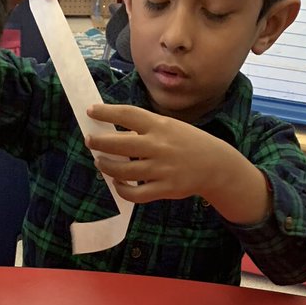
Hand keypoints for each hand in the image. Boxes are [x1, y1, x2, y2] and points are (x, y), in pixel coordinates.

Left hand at [85, 103, 270, 222]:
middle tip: (90, 141)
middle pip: (119, 144)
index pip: (127, 114)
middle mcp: (158, 145)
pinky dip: (122, 189)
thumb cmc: (188, 143)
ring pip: (123, 171)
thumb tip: (116, 134)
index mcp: (160, 125)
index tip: (91, 111)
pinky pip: (135, 193)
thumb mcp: (170, 128)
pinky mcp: (164, 189)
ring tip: (101, 163)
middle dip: (99, 142)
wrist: (215, 165)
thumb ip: (146, 130)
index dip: (106, 112)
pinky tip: (118, 183)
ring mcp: (161, 169)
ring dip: (107, 166)